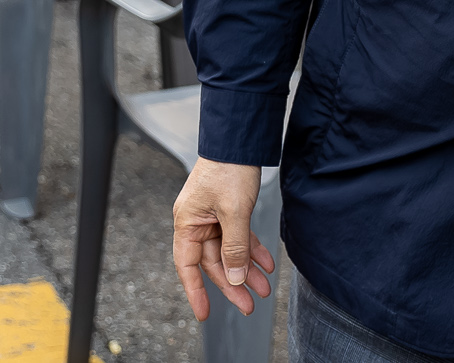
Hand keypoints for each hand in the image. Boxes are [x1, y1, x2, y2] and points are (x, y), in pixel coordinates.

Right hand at [173, 158, 273, 319]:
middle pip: (213, 262)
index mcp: (187, 223)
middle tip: (250, 304)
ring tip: (264, 288)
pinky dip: (252, 249)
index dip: (195, 291)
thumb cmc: (229, 169)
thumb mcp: (234, 212)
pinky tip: (266, 263)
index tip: (204, 314)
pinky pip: (239, 237)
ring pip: (229, 252)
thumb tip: (235, 278)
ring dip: (246, 268)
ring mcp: (212, 217)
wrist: (240, 138)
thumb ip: (235, 247)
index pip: (187, 266)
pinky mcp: (228, 210)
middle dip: (233, 284)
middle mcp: (196, 222)